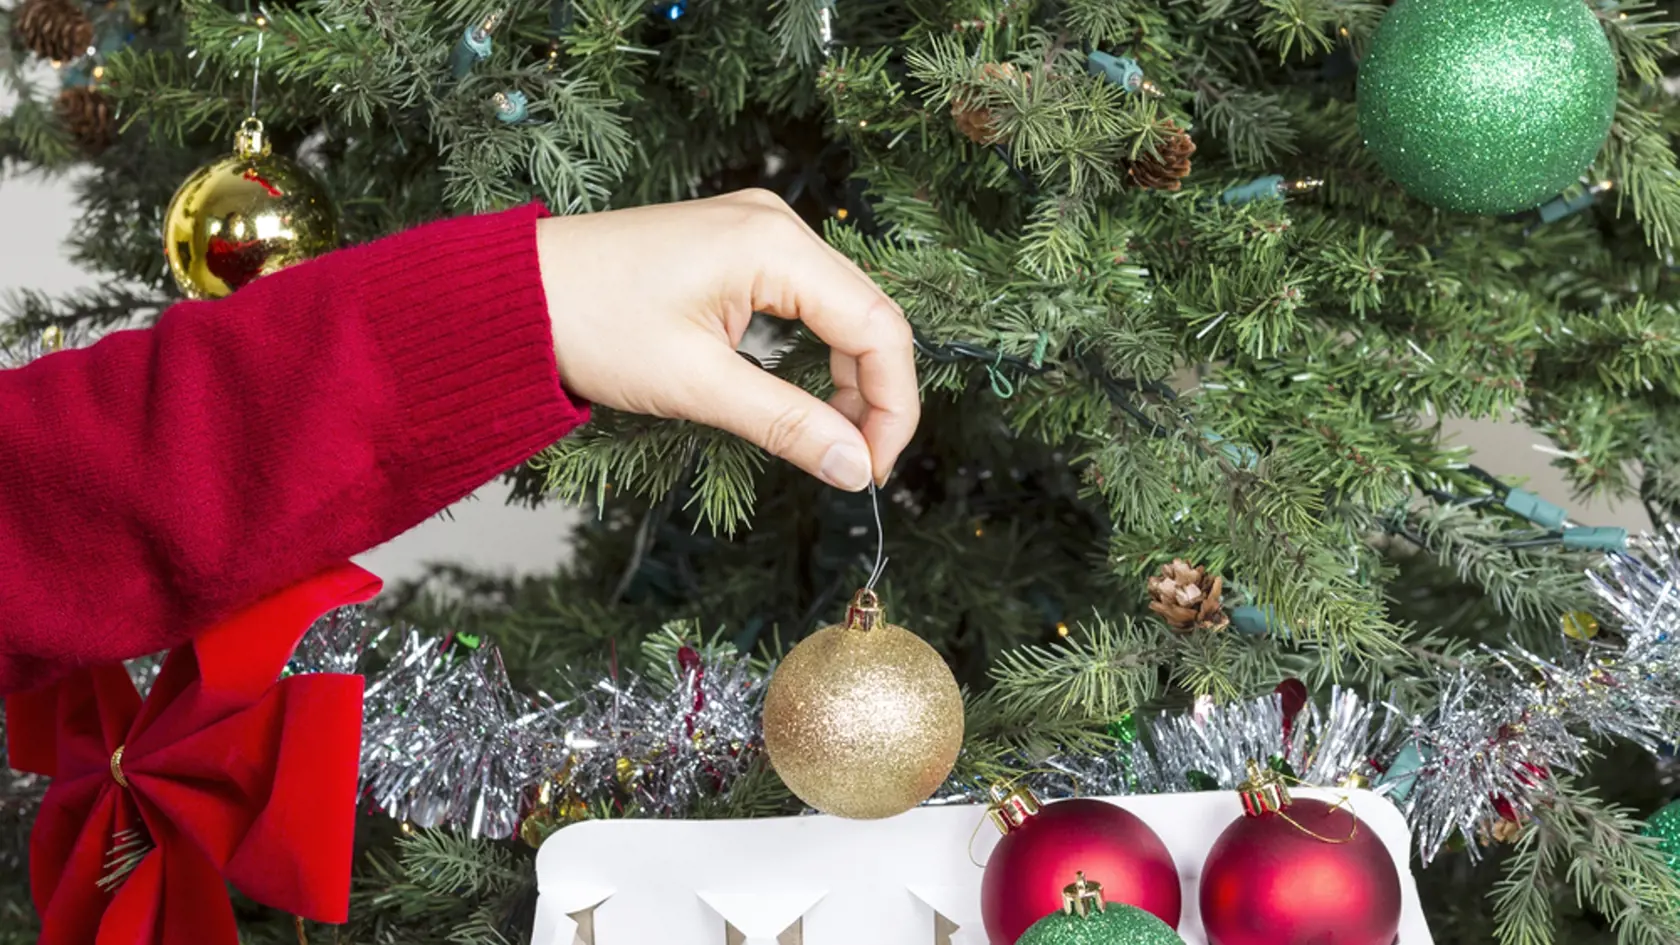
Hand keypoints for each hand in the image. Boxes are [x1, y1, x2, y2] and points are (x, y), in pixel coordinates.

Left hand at [535, 190, 918, 490]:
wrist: (512, 292)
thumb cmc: (589, 324)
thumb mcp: (695, 385)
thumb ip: (787, 425)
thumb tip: (855, 471)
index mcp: (774, 246)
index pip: (878, 329)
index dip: (892, 406)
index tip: (873, 472)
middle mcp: (778, 224)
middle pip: (870, 316)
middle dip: (875, 397)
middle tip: (857, 467)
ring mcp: (760, 230)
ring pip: (844, 310)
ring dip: (849, 379)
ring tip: (833, 441)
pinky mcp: (740, 247)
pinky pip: (809, 300)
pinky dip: (818, 353)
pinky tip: (807, 398)